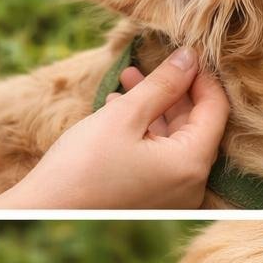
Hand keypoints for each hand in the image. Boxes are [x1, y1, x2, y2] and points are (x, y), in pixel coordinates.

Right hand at [0, 48, 229, 208]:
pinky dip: (145, 130)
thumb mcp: (125, 116)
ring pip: (175, 138)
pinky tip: (118, 106)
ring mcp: (174, 194)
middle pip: (197, 124)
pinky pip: (161, 155)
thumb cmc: (82, 165)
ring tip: (127, 79)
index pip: (216, 110)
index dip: (203, 77)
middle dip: (172, 90)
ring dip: (154, 106)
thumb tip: (190, 57)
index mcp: (192, 164)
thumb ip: (163, 84)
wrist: (45, 211)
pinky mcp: (155, 197)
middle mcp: (192, 183)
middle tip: (150, 62)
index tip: (186, 52)